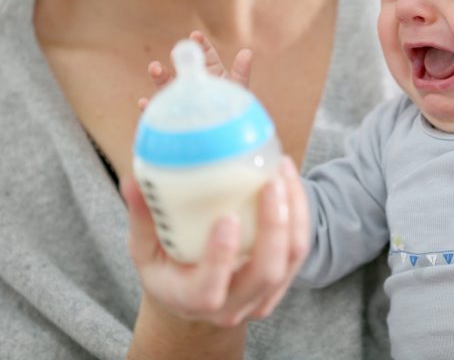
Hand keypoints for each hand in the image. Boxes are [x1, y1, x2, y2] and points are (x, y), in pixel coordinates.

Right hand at [122, 155, 309, 326]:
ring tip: (283, 171)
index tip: (227, 218)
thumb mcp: (146, 252)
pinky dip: (300, 213)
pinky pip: (299, 248)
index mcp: (194, 300)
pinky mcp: (282, 281)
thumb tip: (131, 180)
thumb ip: (142, 219)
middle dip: (274, 226)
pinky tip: (289, 180)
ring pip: (291, 257)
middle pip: (265, 272)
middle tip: (270, 183)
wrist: (197, 301)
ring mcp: (262, 296)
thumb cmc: (169, 271)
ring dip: (293, 212)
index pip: (210, 289)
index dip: (221, 256)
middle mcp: (233, 305)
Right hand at [138, 30, 252, 109]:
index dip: (200, 44)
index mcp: (212, 73)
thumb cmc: (235, 113)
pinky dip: (150, 108)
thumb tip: (247, 52)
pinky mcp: (174, 118)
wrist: (228, 139)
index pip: (205, 54)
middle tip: (175, 52)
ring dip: (159, 76)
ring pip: (167, 86)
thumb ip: (241, 73)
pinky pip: (160, 113)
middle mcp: (195, 84)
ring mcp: (183, 100)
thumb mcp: (239, 91)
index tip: (195, 35)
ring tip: (154, 68)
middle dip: (177, 59)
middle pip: (183, 68)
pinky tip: (144, 103)